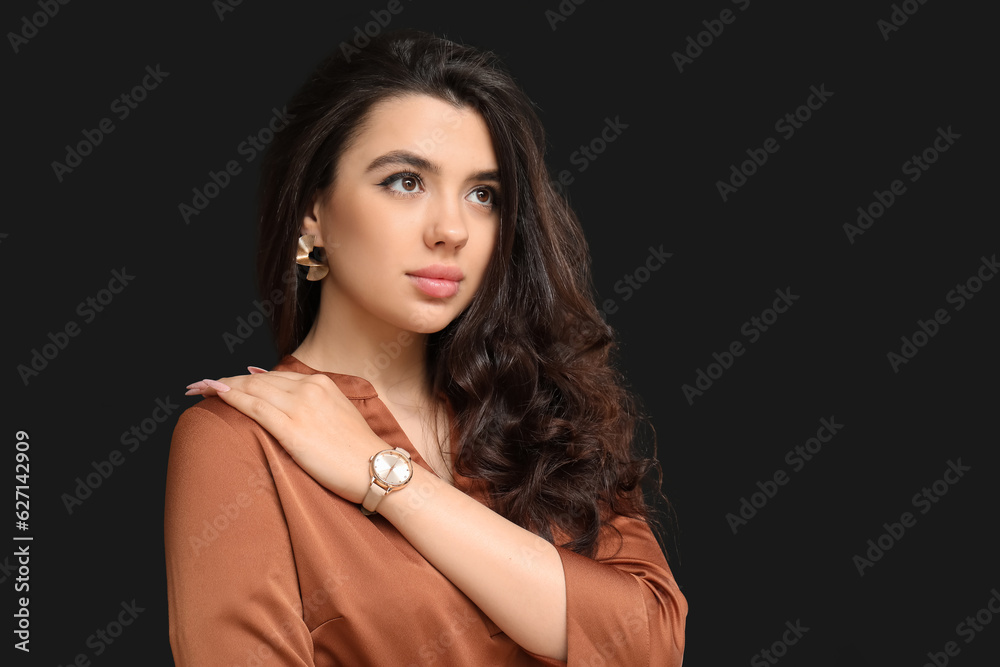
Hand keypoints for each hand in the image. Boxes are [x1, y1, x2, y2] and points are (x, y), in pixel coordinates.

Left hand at [184, 368, 384, 503]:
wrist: (377, 469)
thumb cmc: (359, 453)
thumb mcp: (339, 418)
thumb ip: (315, 408)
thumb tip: (288, 405)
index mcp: (321, 384)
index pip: (273, 377)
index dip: (245, 378)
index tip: (225, 382)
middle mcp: (309, 388)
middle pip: (257, 379)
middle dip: (225, 380)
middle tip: (199, 384)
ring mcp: (300, 406)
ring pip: (252, 388)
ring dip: (220, 386)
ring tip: (197, 388)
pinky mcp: (292, 427)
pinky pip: (254, 406)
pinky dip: (231, 396)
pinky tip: (213, 393)